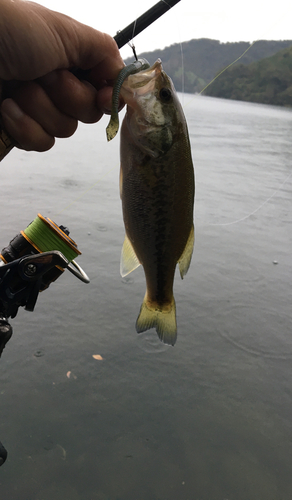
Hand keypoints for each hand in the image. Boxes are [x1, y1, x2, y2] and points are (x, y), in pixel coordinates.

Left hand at [0, 0, 123, 151]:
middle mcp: (55, 85)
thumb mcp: (66, 31)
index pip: (101, 90)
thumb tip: (125, 80)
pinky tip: (5, 108)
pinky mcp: (19, 130)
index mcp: (68, 60)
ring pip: (64, 130)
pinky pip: (41, 142)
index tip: (99, 96)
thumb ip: (104, 52)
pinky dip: (24, 126)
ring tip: (16, 86)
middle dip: (66, 96)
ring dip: (40, 107)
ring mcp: (36, 109)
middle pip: (87, 114)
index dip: (104, 97)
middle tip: (44, 74)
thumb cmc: (10, 31)